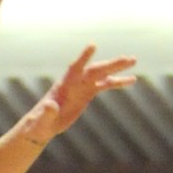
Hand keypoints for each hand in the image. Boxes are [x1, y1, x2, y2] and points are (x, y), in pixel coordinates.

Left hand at [21, 45, 136, 145]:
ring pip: (102, 74)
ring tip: (134, 61)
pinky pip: (105, 85)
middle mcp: (74, 83)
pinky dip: (117, 82)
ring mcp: (82, 87)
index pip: (74, 69)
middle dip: (110, 64)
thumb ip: (47, 113)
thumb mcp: (42, 121)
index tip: (92, 46)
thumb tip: (51, 106)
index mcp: (63, 86)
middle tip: (128, 59)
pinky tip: (132, 80)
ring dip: (117, 68)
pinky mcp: (87, 93)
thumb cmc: (39, 124)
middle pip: (94, 70)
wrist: (42, 126)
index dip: (83, 58)